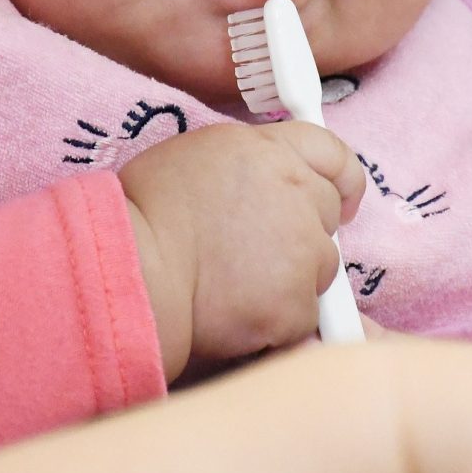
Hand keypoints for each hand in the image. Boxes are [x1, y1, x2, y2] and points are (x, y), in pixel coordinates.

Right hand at [119, 122, 365, 380]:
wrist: (130, 273)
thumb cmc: (141, 216)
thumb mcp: (194, 156)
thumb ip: (247, 166)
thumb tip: (267, 183)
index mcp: (267, 151)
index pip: (332, 154)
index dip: (341, 180)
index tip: (342, 201)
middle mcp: (295, 192)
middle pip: (327, 214)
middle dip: (302, 234)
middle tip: (252, 253)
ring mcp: (303, 250)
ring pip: (320, 270)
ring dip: (290, 280)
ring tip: (234, 285)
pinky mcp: (296, 304)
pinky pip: (302, 316)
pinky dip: (277, 321)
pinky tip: (236, 313)